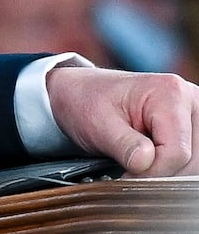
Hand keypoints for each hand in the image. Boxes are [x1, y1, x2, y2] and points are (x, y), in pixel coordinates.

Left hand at [47, 65, 198, 175]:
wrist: (80, 92)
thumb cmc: (87, 102)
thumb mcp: (97, 123)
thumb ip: (124, 145)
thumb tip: (145, 163)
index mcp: (170, 92)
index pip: (177, 152)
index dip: (152, 172)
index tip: (126, 176)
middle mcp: (191, 101)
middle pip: (189, 160)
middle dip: (158, 173)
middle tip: (128, 170)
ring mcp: (194, 116)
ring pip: (193, 165)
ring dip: (165, 171)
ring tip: (136, 159)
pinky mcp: (192, 130)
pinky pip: (191, 162)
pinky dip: (169, 168)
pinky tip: (148, 159)